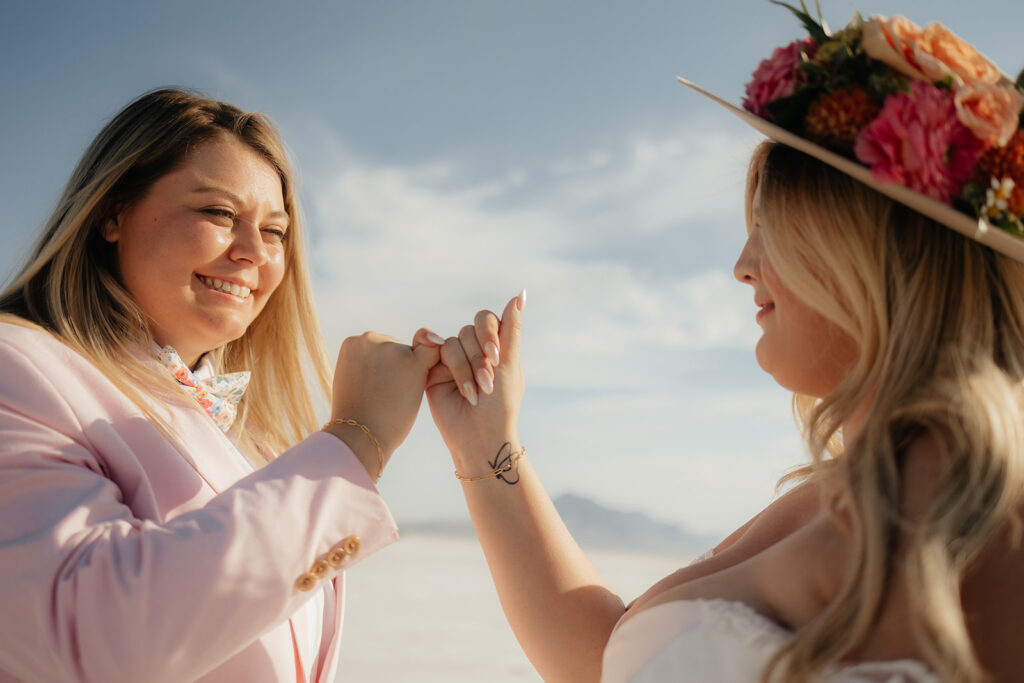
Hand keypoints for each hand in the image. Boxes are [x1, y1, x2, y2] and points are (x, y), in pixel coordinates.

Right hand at [326, 328, 441, 475]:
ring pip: (412, 354)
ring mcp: (391, 347)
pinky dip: (435, 363)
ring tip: (395, 399)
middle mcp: (370, 338)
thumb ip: (367, 364)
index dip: (384, 367)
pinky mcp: (411, 361)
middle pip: (397, 348)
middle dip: (397, 368)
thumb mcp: (353, 381)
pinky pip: (433, 352)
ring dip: (411, 373)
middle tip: (387, 396)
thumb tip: (390, 361)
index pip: (378, 347)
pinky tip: (427, 381)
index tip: (379, 386)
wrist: (360, 435)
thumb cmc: (357, 417)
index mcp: (353, 342)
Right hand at [427, 292, 525, 472]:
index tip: (497, 357)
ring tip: (475, 392)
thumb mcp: (510, 364)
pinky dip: (450, 367)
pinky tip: (456, 385)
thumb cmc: (501, 404)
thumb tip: (520, 294)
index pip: (488, 319)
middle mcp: (472, 350)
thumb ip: (512, 329)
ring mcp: (452, 359)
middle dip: (480, 357)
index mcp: (494, 346)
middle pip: (470, 329)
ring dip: (466, 368)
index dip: (490, 332)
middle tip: (488, 383)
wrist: (479, 435)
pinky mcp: (433, 370)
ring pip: (453, 341)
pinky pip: (434, 350)